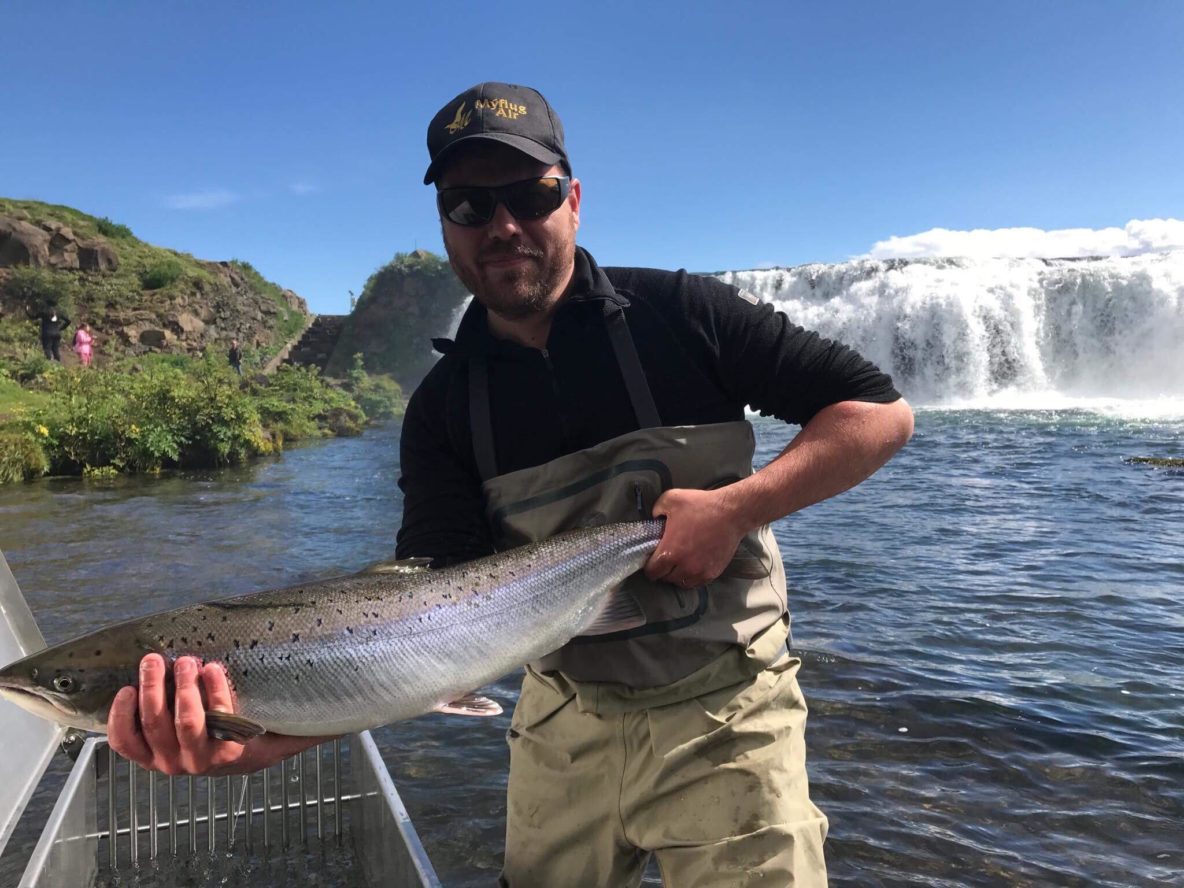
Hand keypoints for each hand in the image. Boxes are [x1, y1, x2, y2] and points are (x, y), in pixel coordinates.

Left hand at [107, 654, 329, 775]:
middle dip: (181, 686)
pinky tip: (127, 691)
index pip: (221, 727)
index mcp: (233, 755)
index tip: (214, 666)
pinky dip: (121, 717)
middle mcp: (198, 764)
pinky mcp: (146, 756)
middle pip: (183, 723)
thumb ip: (321, 722)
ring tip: (156, 661)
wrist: (235, 760)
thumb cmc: (265, 732)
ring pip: (153, 726)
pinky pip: (126, 742)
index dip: (214, 696)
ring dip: (152, 690)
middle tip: (186, 658)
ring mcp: (169, 762)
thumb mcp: (293, 730)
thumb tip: (362, 708)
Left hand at [643, 488, 747, 588]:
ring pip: (681, 583)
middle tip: (665, 558)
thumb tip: (654, 519)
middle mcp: (684, 567)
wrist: (732, 513)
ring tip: (678, 563)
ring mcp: (700, 572)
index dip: (649, 566)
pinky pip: (696, 582)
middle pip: (666, 579)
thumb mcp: (671, 499)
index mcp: (670, 552)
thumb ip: (656, 510)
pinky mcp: (713, 573)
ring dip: (677, 575)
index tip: (651, 560)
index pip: (652, 572)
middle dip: (663, 570)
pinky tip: (692, 565)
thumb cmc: (702, 505)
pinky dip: (692, 577)